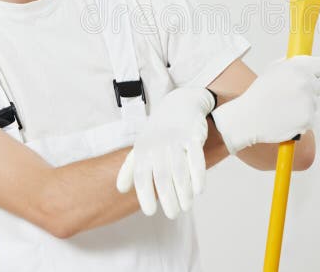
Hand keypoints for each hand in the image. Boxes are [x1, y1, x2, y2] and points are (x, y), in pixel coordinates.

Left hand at [116, 86, 214, 218]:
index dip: (144, 195)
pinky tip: (198, 191)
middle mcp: (158, 145)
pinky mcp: (193, 136)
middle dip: (168, 199)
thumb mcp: (141, 146)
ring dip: (184, 192)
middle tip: (173, 214)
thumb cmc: (157, 132)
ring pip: (180, 170)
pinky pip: (196, 159)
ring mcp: (176, 140)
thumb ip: (130, 168)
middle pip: (162, 177)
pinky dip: (198, 176)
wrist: (179, 104)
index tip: (150, 212)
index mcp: (143, 150)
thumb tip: (121, 189)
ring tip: (187, 207)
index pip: (141, 176)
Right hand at [211, 55, 319, 154]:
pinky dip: (302, 119)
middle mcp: (305, 83)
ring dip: (305, 105)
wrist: (248, 118)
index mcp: (298, 67)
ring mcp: (308, 101)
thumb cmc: (258, 95)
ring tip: (285, 107)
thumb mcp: (272, 69)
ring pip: (315, 102)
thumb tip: (305, 62)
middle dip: (309, 89)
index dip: (315, 71)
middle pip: (319, 85)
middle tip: (291, 94)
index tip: (310, 75)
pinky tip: (288, 117)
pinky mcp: (308, 119)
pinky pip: (312, 117)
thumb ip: (292, 64)